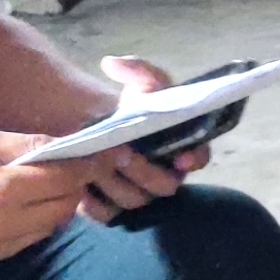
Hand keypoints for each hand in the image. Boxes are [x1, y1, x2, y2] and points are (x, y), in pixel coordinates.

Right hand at [0, 129, 91, 269]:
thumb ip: (25, 146)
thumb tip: (67, 144)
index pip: (62, 181)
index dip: (85, 166)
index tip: (99, 154)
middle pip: (61, 210)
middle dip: (71, 187)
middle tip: (68, 167)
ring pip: (45, 230)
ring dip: (51, 208)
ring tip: (39, 185)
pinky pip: (21, 243)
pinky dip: (28, 224)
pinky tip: (13, 205)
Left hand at [75, 56, 199, 223]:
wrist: (93, 125)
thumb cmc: (125, 106)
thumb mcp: (138, 82)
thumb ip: (139, 70)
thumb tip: (114, 64)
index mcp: (181, 147)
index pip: (199, 157)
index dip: (194, 159)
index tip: (181, 156)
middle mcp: (164, 176)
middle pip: (164, 186)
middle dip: (144, 171)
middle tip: (121, 152)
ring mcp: (139, 194)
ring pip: (135, 201)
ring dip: (117, 185)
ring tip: (96, 165)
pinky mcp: (112, 208)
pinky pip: (107, 215)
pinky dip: (94, 204)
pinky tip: (80, 186)